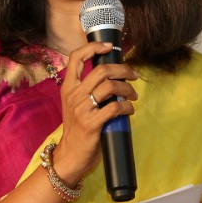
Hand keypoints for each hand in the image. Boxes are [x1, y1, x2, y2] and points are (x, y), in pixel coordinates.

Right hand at [53, 40, 139, 183]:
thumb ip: (88, 90)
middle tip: (133, 76)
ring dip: (127, 89)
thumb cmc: (77, 129)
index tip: (109, 47)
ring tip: (133, 96)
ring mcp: (82, 109)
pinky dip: (127, 106)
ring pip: (111, 86)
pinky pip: (115, 107)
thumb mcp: (76, 105)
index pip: (75, 57)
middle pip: (102, 70)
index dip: (93, 47)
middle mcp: (73, 95)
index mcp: (68, 87)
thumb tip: (114, 77)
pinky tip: (129, 110)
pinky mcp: (92, 123)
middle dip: (123, 70)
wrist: (70, 155)